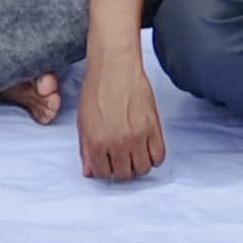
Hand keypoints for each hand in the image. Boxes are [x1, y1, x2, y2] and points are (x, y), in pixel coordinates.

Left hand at [77, 54, 165, 182]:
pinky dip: (154, 158)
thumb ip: (86, 149)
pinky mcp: (154, 128)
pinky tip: (147, 149)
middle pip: (125, 175)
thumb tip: (89, 172)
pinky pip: (159, 156)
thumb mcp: (83, 121)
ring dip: (139, 165)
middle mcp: (116, 143)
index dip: (106, 169)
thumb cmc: (97, 90)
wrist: (115, 67)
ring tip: (135, 153)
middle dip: (122, 169)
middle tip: (122, 157)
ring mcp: (137, 137)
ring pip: (143, 169)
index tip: (109, 162)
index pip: (103, 173)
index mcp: (95, 142)